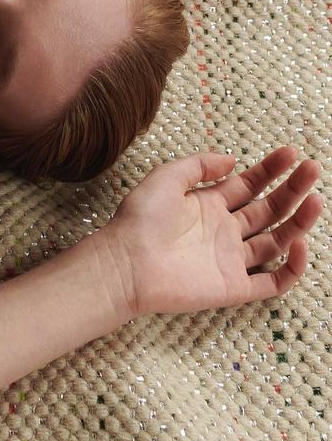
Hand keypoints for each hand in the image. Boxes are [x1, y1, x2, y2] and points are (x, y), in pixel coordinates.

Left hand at [97, 146, 322, 318]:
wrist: (126, 262)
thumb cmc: (139, 220)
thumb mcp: (166, 178)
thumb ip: (199, 165)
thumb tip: (233, 160)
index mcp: (207, 205)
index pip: (249, 185)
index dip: (271, 170)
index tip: (290, 153)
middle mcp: (223, 231)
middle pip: (268, 209)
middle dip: (292, 189)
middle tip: (312, 169)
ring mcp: (230, 259)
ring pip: (277, 241)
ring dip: (299, 221)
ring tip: (315, 199)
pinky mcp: (234, 287)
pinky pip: (273, 281)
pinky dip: (291, 267)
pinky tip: (299, 243)